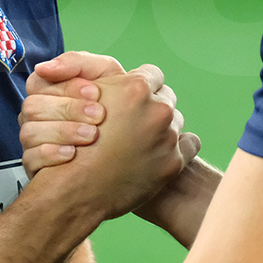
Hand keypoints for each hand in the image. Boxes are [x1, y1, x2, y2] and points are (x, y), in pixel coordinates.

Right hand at [19, 52, 123, 174]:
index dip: (66, 87)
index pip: (38, 82)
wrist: (130, 140)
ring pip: (30, 133)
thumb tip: (44, 67)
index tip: (96, 93)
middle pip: (33, 107)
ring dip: (62, 132)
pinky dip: (51, 154)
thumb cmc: (113, 102)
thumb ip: (78, 62)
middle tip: (99, 115)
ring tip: (91, 136)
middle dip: (68, 110)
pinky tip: (73, 154)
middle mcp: (35, 114)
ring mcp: (32, 140)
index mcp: (46, 90)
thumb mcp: (104, 73)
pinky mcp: (35, 165)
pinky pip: (31, 159)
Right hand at [34, 66, 186, 220]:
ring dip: (162, 128)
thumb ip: (106, 78)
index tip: (129, 99)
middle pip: (166, 97)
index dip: (138, 86)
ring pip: (176, 121)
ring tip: (140, 141)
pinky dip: (179, 147)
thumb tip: (125, 74)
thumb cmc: (73, 141)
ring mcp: (168, 137)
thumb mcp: (81, 97)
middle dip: (151, 107)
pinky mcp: (174, 163)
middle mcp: (157, 110)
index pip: (152, 74)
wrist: (74, 189)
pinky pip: (190, 144)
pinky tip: (160, 152)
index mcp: (136, 88)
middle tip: (132, 122)